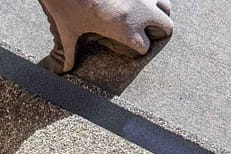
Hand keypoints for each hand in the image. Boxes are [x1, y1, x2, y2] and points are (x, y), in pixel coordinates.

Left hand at [38, 0, 173, 72]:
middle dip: (156, 31)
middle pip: (166, 26)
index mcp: (127, 30)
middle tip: (143, 31)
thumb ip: (69, 51)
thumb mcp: (69, 30)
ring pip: (165, 5)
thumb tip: (64, 69)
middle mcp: (140, 11)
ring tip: (143, 14)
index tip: (130, 47)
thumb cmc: (68, 5)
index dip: (137, 48)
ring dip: (157, 11)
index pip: (145, 47)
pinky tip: (132, 1)